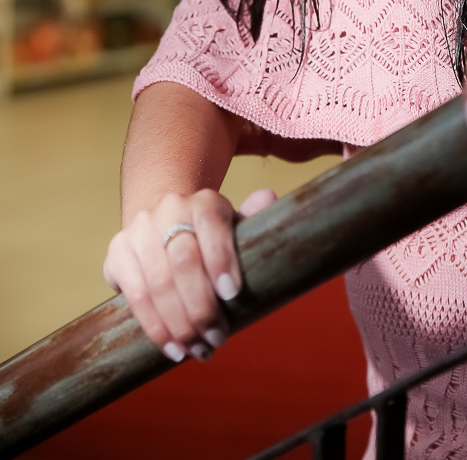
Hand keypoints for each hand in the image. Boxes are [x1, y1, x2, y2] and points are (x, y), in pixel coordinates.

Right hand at [102, 187, 276, 363]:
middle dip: (201, 307)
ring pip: (158, 284)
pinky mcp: (117, 254)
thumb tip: (267, 197)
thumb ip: (252, 217)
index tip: (232, 294)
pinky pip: (135, 297)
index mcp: (203, 202)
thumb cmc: (210, 237)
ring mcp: (139, 231)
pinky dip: (155, 328)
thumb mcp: (234, 228)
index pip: (211, 224)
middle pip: (183, 260)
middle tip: (218, 338)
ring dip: (179, 325)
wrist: (164, 223)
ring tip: (198, 350)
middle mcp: (168, 210)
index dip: (221, 258)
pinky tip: (173, 348)